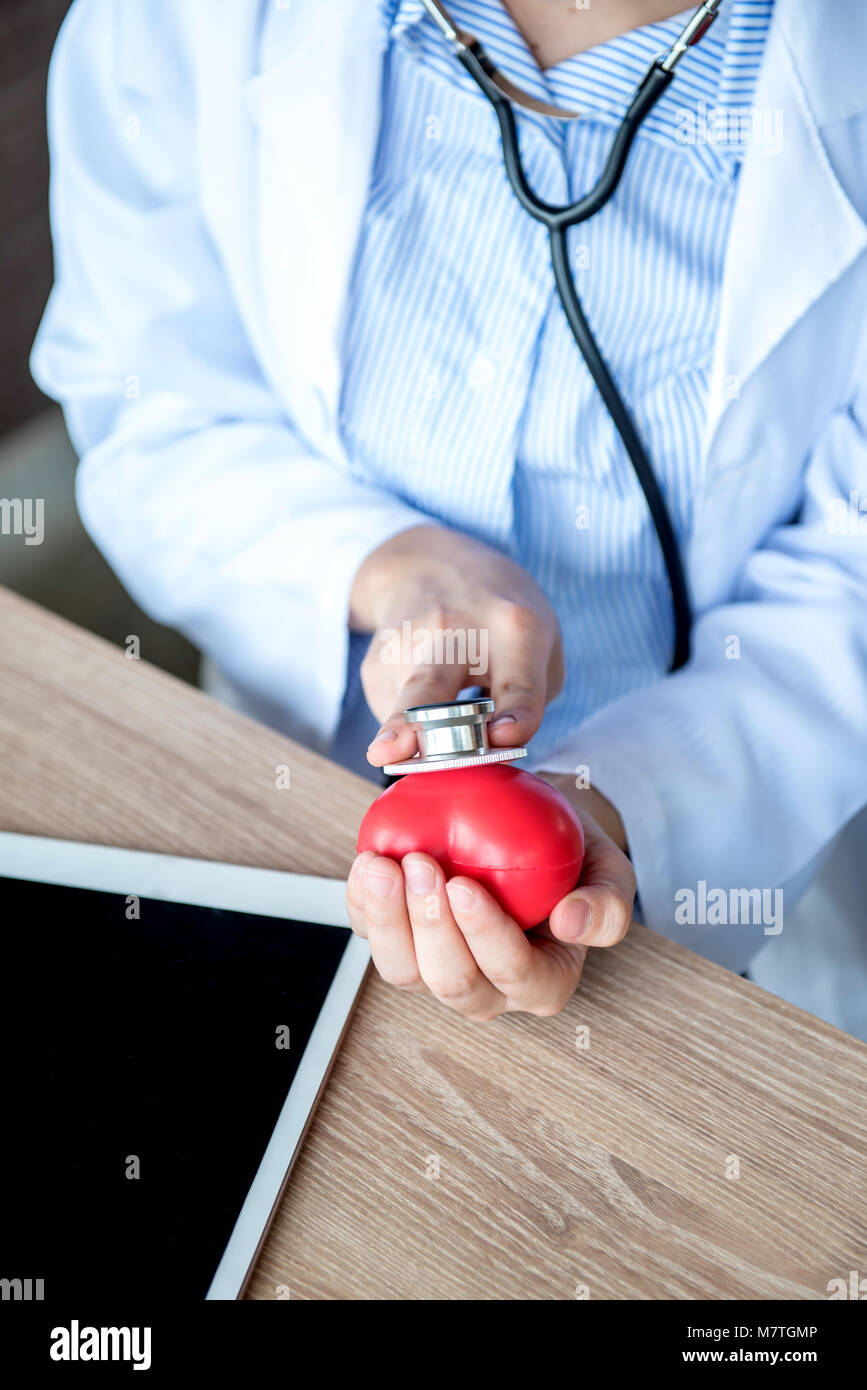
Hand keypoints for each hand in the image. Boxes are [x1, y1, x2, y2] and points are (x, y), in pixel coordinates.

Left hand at [346, 790, 634, 1020]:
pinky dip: (361, 903)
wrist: (531, 834)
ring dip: (385, 919)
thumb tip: (572, 924)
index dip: (485, 936)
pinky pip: (371, 938)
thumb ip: (607, 903)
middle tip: (421, 863)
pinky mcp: (401, 945)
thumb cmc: (570, 859)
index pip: (514, 972)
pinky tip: (367, 864)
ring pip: (402, 971)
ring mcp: (437, 971)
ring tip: (382, 865)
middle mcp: (487, 990)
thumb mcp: (609, 873)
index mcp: (542, 982)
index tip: (465, 885)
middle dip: (429, 924)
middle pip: (450, 981)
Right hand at [350, 526, 564, 767]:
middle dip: (413, 725)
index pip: (516, 683)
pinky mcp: (375, 663)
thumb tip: (485, 757)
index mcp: (514, 629)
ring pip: (400, 709)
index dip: (514, 715)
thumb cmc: (498, 619)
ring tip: (433, 718)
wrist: (430, 566)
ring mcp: (407, 643)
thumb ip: (526, 703)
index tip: (503, 737)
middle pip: (429, 688)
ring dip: (414, 736)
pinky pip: (390, 713)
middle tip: (391, 754)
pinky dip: (408, 722)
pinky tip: (422, 692)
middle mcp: (455, 631)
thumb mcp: (538, 646)